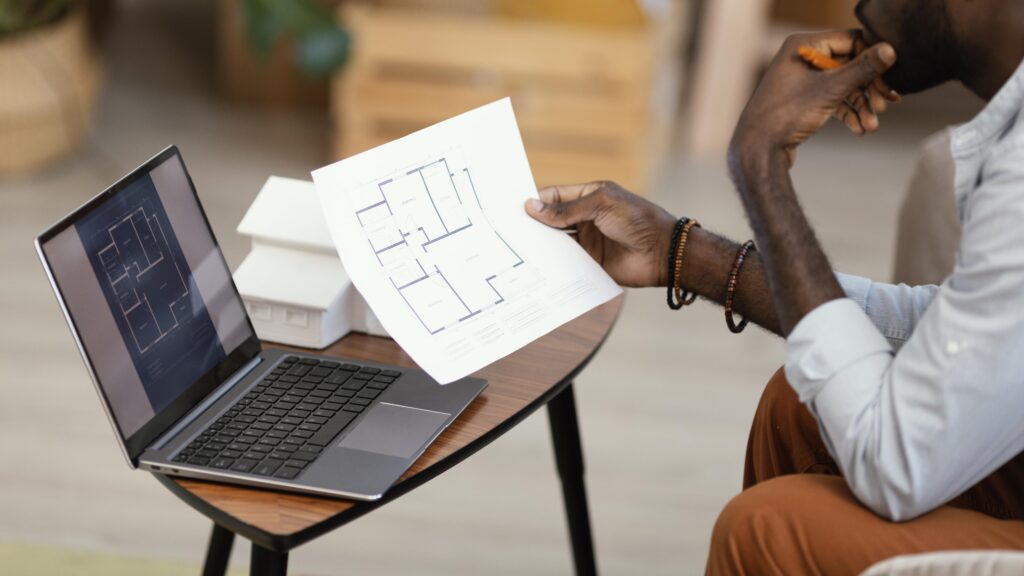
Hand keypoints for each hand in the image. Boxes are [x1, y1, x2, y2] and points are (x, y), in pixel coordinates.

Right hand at [524, 181, 676, 287]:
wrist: (662, 253)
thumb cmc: (637, 220)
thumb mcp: (601, 205)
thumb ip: (566, 209)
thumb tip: (532, 207)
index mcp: (589, 197)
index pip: (555, 196)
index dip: (536, 201)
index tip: (513, 208)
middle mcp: (586, 219)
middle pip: (552, 220)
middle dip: (533, 224)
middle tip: (507, 229)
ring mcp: (587, 242)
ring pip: (556, 242)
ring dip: (540, 245)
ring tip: (515, 248)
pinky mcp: (590, 263)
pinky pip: (566, 263)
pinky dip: (552, 264)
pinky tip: (535, 265)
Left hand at [731, 30, 897, 167]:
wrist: (758, 149)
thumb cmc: (787, 114)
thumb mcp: (830, 90)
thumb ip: (862, 69)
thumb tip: (890, 50)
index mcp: (803, 45)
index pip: (851, 40)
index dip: (873, 59)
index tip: (889, 80)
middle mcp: (801, 57)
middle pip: (849, 64)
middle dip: (869, 88)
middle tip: (885, 105)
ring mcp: (801, 79)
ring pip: (843, 85)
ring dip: (861, 105)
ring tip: (873, 125)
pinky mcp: (802, 99)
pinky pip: (832, 99)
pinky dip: (847, 113)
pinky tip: (861, 129)